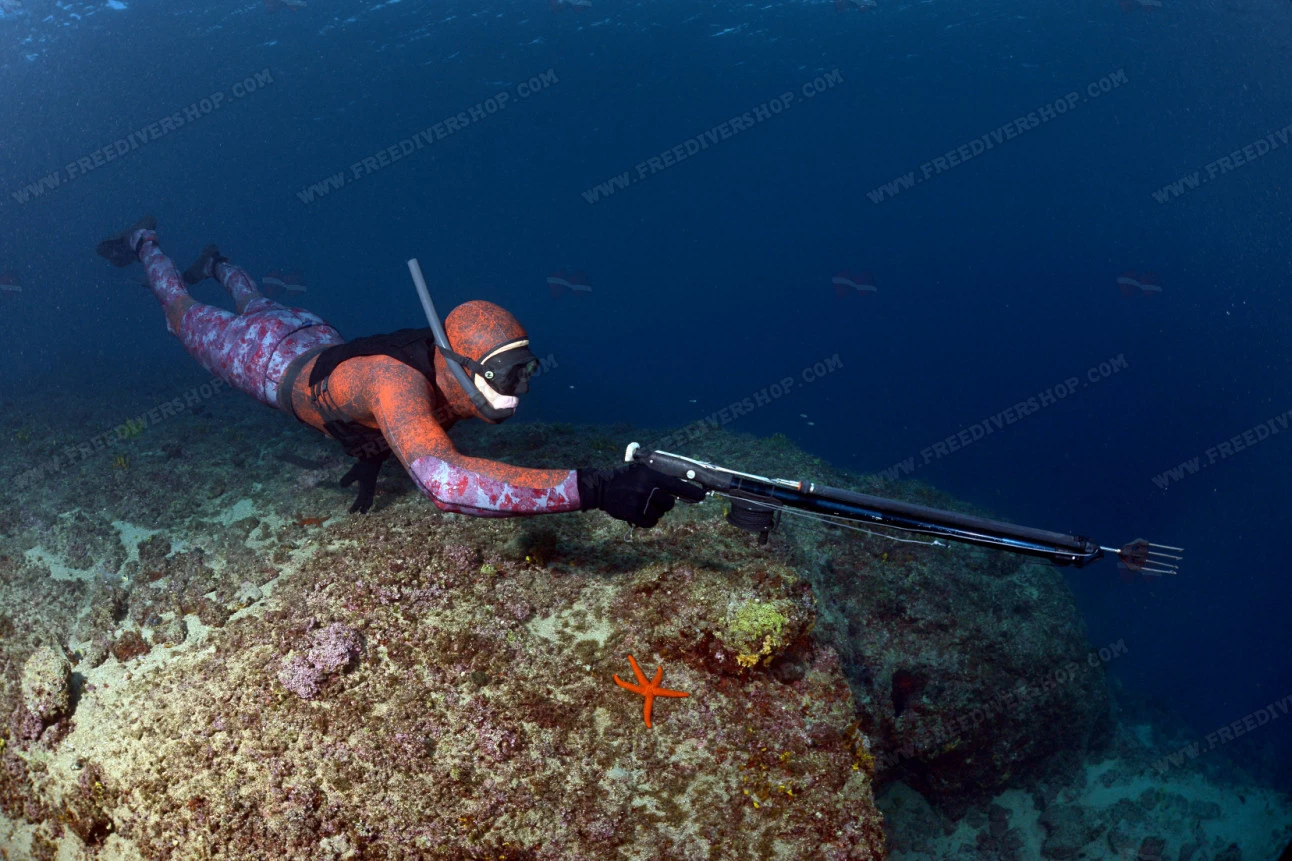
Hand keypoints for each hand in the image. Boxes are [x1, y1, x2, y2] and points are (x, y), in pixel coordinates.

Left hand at [339, 454, 388, 513]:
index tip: (350, 512)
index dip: (355, 507)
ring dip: (368, 502)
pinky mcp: (372, 481)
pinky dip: (369, 496)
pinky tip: (367, 493)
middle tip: (362, 513)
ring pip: (371, 497)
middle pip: (368, 501)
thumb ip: (347, 479)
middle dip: (365, 507)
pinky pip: (371, 492)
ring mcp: (372, 485)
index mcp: (366, 489)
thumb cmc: (363, 466)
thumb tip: (341, 486)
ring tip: (366, 506)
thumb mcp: (353, 472)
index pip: (360, 501)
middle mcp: (370, 489)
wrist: (374, 459)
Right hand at [576, 462, 705, 527]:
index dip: (691, 492)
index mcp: (651, 475)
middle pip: (670, 503)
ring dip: (655, 511)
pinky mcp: (633, 514)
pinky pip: (650, 523)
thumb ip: (658, 476)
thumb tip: (681, 484)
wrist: (602, 487)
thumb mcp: (641, 470)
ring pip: (660, 514)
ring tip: (642, 503)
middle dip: (665, 503)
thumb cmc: (624, 477)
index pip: (677, 486)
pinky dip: (648, 520)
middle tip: (654, 498)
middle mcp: (647, 488)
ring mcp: (640, 502)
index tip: (701, 497)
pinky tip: (641, 513)